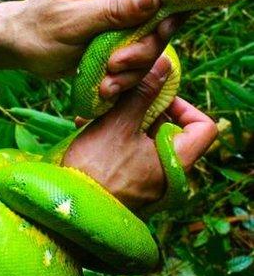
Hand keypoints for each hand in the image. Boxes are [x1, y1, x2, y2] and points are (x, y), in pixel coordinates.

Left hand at [0, 0, 182, 97]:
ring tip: (105, 81)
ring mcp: (122, 24)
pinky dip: (124, 79)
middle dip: (143, 48)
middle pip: (161, 20)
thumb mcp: (72, 20)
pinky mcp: (119, 45)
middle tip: (116, 63)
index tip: (162, 31)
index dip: (172, 3)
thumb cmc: (38, 28)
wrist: (21, 48)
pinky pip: (137, 64)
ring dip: (132, 69)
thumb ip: (113, 9)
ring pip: (151, 47)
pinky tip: (104, 86)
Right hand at [63, 56, 217, 208]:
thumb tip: (164, 64)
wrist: (70, 211)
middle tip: (120, 98)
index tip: (158, 95)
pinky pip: (131, 150)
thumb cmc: (97, 170)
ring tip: (96, 112)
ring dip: (124, 118)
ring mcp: (150, 177)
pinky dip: (115, 135)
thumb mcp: (119, 125)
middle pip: (171, 127)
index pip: (204, 127)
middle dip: (144, 107)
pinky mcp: (131, 180)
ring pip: (146, 136)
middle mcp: (168, 171)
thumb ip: (144, 93)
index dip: (185, 106)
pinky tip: (88, 126)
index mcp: (176, 160)